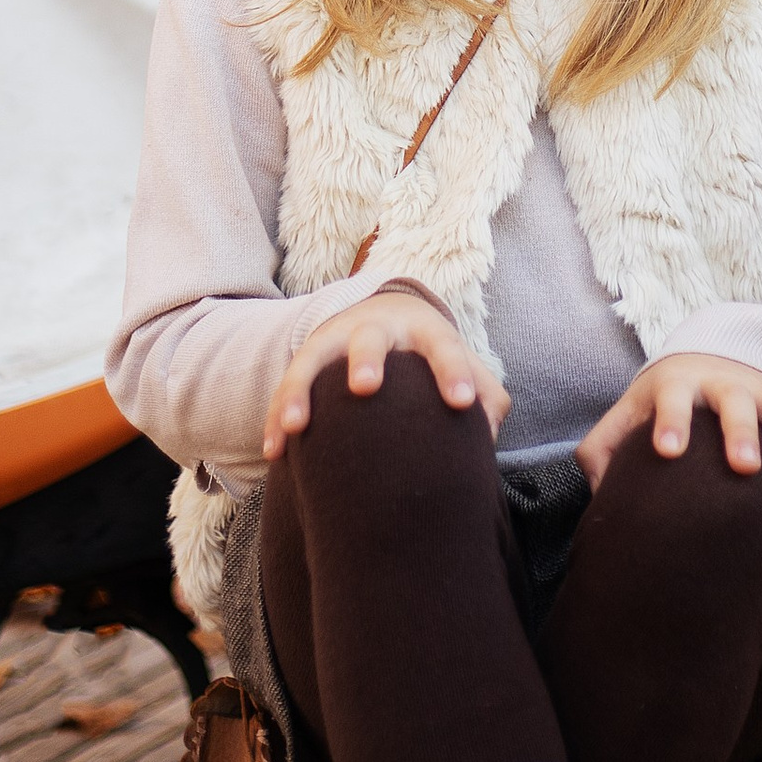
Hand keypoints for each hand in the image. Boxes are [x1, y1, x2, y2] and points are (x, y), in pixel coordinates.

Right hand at [263, 291, 509, 459]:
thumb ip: (486, 395)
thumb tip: (486, 433)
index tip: (462, 402)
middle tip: (366, 387)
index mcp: (422, 331)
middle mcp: (376, 329)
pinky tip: (274, 450)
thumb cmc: (431, 354)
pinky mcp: (307, 358)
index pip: (442, 346)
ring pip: (313, 359)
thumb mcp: (461, 363)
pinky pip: (286, 386)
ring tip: (296, 426)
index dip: (453, 371)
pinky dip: (276, 416)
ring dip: (301, 391)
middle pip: (369, 339)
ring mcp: (335, 340)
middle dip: (366, 360)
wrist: (385, 311)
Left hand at [577, 355, 761, 503]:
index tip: (667, 450)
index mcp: (679, 384)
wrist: (710, 357)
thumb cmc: (663, 400)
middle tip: (744, 467)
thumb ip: (605, 448)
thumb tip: (600, 493)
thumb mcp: (630, 411)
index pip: (672, 399)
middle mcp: (725, 384)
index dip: (670, 421)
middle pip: (736, 403)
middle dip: (741, 433)